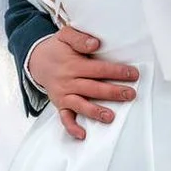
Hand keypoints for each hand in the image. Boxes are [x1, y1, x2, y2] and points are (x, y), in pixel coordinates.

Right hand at [27, 25, 138, 141]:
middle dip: (112, 92)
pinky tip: (83, 134)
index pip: (98, 69)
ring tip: (110, 117)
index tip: (133, 74)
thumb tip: (94, 44)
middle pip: (93, 88)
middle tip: (130, 94)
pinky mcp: (60, 105)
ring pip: (81, 104)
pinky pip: (64, 118)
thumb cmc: (57, 49)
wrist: (38, 61)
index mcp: (73, 64)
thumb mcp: (65, 35)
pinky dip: (72, 127)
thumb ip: (79, 38)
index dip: (116, 72)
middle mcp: (68, 81)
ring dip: (96, 111)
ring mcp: (63, 95)